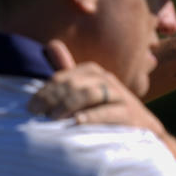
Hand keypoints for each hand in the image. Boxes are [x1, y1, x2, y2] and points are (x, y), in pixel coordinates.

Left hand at [28, 39, 164, 135]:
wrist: (144, 131)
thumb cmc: (109, 110)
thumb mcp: (87, 91)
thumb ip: (68, 73)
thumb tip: (50, 44)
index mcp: (92, 72)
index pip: (63, 78)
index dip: (45, 92)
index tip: (31, 107)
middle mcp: (106, 79)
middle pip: (74, 84)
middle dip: (52, 99)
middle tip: (35, 114)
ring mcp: (119, 96)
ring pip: (89, 95)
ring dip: (68, 105)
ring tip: (53, 118)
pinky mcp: (129, 114)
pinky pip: (108, 113)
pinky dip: (91, 117)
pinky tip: (77, 122)